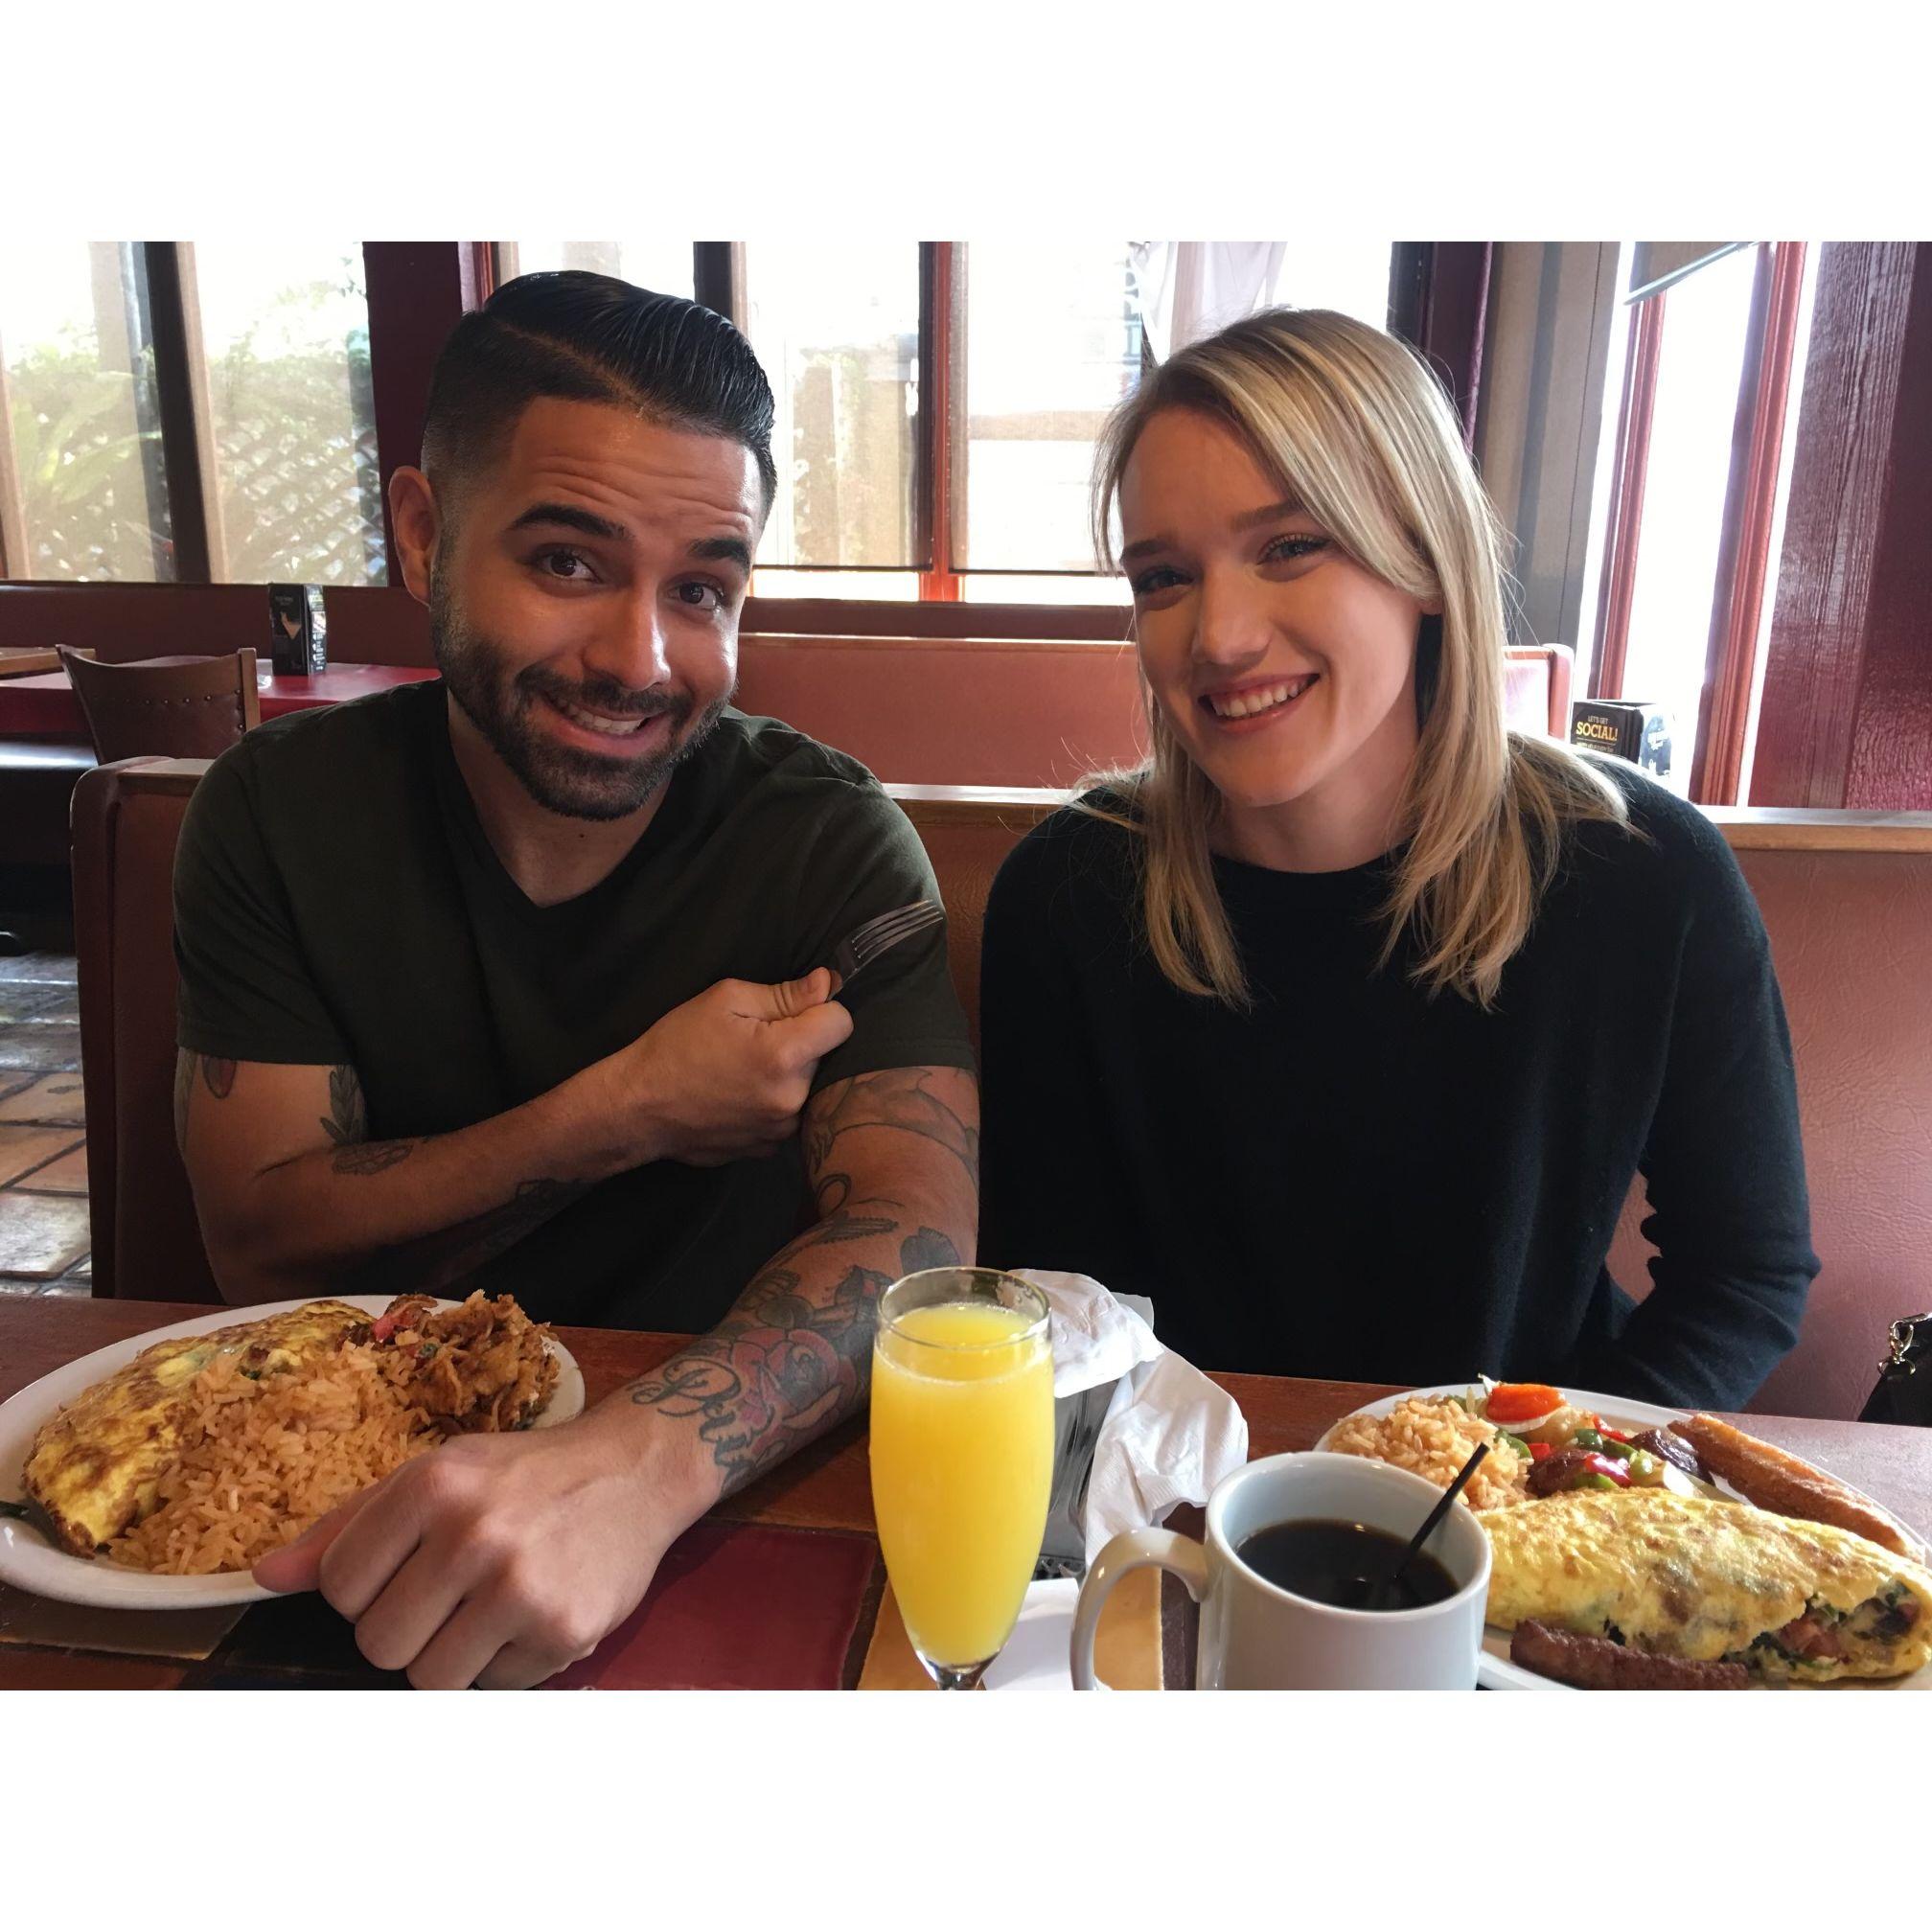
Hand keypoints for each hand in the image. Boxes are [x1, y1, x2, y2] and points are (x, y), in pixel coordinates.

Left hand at [252, 1419, 675, 1688]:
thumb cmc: (524, 1475)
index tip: (402, 1572)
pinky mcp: (562, 1630)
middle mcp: (474, 1532)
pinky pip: (495, 1687)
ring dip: (451, 1655)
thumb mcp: (439, 1472)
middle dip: (405, 1628)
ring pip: (429, 1678)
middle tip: (448, 1594)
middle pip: (378, 1643)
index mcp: (433, 1485)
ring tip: (486, 1609)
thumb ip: (351, 1525)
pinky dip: (506, 1661)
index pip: (338, 1587)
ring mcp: (520, 1586)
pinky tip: (531, 1614)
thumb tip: (267, 1577)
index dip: (363, 1591)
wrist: (635, 1470)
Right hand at [597, 968, 853, 1168]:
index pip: (842, 1023)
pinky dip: (773, 1103)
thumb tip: (828, 985)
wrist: (638, 1107)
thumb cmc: (676, 1046)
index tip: (794, 1010)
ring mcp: (780, 1130)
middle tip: (756, 1041)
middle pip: (826, 1057)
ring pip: (809, 1088)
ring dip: (789, 1076)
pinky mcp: (768, 1149)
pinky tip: (739, 1095)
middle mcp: (792, 1098)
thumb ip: (784, 994)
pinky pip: (788, 1115)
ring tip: (745, 1070)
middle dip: (802, 1043)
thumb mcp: (725, 1000)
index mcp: (783, 1055)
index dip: (821, 1009)